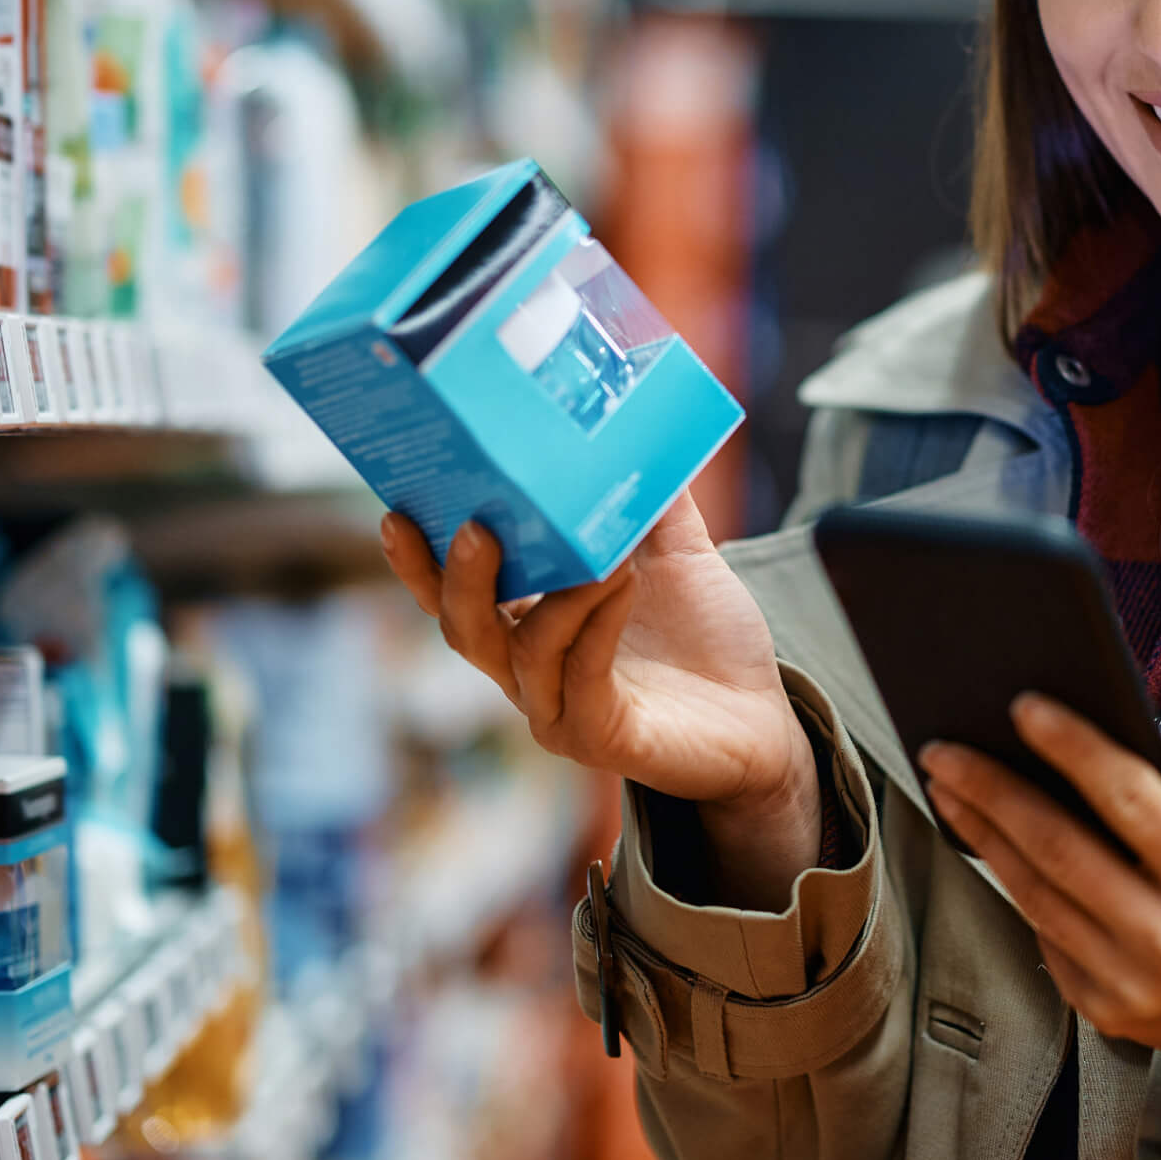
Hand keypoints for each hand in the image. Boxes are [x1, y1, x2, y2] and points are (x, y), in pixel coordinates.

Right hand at [378, 499, 816, 907]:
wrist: (763, 719)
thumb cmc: (707, 639)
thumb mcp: (680, 554)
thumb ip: (652, 499)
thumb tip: (640, 423)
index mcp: (530, 625)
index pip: (455, 595)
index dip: (419, 561)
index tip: (397, 507)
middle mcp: (529, 672)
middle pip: (464, 628)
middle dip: (458, 578)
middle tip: (475, 526)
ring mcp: (559, 709)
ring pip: (521, 653)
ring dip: (554, 595)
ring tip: (594, 553)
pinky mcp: (600, 735)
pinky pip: (582, 675)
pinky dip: (595, 624)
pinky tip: (619, 584)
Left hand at [921, 697, 1160, 1064]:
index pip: (1129, 799)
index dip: (1072, 747)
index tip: (1022, 706)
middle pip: (1058, 847)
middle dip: (992, 790)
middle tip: (944, 748)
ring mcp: (1129, 983)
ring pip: (1035, 893)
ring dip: (982, 833)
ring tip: (947, 786)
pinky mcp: (1101, 1010)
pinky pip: (1041, 933)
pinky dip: (1009, 882)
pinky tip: (985, 841)